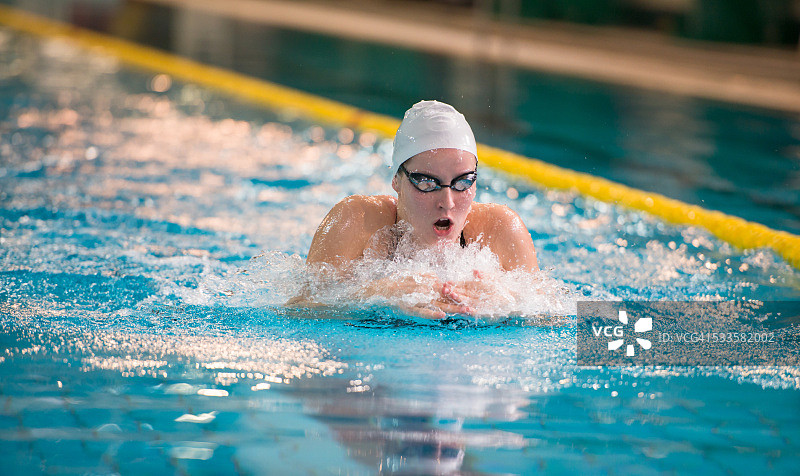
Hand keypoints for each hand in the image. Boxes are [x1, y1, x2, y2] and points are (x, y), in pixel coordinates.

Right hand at [360, 273, 474, 319]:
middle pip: (447, 298)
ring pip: (438, 305)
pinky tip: (442, 316)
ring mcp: (417, 300)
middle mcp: (424, 291)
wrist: (377, 292)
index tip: (474, 296)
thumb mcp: (412, 275)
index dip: (460, 292)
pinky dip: (431, 313)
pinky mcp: (409, 309)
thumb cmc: (395, 283)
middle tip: (476, 306)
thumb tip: (438, 279)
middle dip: (461, 302)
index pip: (447, 289)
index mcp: (426, 284)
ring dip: (452, 309)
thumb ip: (426, 275)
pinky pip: (422, 312)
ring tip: (465, 312)